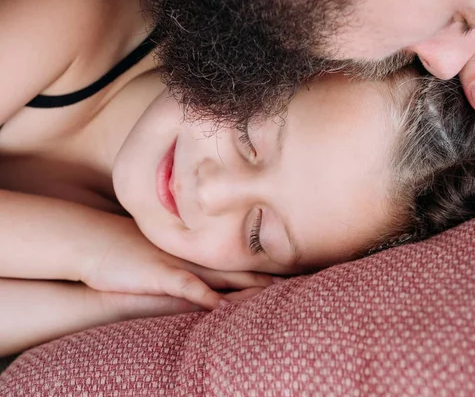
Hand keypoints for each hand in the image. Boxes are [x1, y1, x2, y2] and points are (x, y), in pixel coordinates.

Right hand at [79, 217, 277, 310]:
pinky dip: (206, 297)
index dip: (267, 268)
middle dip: (270, 278)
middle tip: (303, 282)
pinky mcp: (160, 275)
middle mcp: (196, 259)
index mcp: (199, 255)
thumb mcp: (165, 255)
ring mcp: (180, 265)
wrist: (95, 243)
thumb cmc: (130, 251)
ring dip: (249, 287)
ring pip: (223, 277)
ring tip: (278, 294)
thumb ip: (189, 264)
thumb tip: (207, 278)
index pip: (240, 262)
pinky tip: (222, 306)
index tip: (294, 273)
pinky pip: (188, 287)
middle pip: (241, 269)